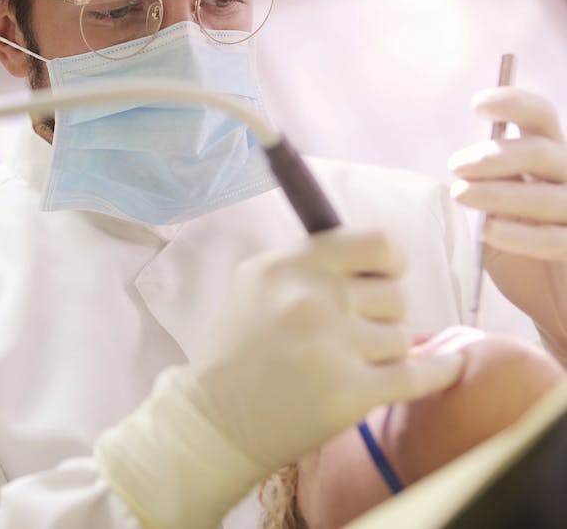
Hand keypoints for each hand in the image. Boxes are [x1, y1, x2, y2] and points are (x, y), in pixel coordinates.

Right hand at [188, 227, 462, 470]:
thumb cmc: (238, 349)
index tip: (384, 277)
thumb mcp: (256, 284)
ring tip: (345, 365)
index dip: (390, 262)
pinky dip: (439, 372)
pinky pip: (418, 375)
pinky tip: (449, 367)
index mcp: (289, 265)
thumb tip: (378, 257)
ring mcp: (332, 345)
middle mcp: (311, 298)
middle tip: (349, 337)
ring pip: (402, 338)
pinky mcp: (350, 392)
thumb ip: (310, 263)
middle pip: (395, 295)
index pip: (376, 243)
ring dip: (383, 353)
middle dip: (380, 317)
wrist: (215, 420)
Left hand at [449, 87, 566, 352]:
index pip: (540, 118)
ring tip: (462, 195)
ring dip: (499, 192)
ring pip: (548, 194)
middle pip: (541, 151)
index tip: (478, 104)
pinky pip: (558, 238)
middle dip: (494, 155)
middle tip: (456, 166)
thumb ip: (489, 186)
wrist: (553, 304)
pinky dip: (521, 234)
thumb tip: (467, 163)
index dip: (513, 104)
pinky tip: (490, 232)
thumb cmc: (522, 252)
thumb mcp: (498, 214)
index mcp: (551, 160)